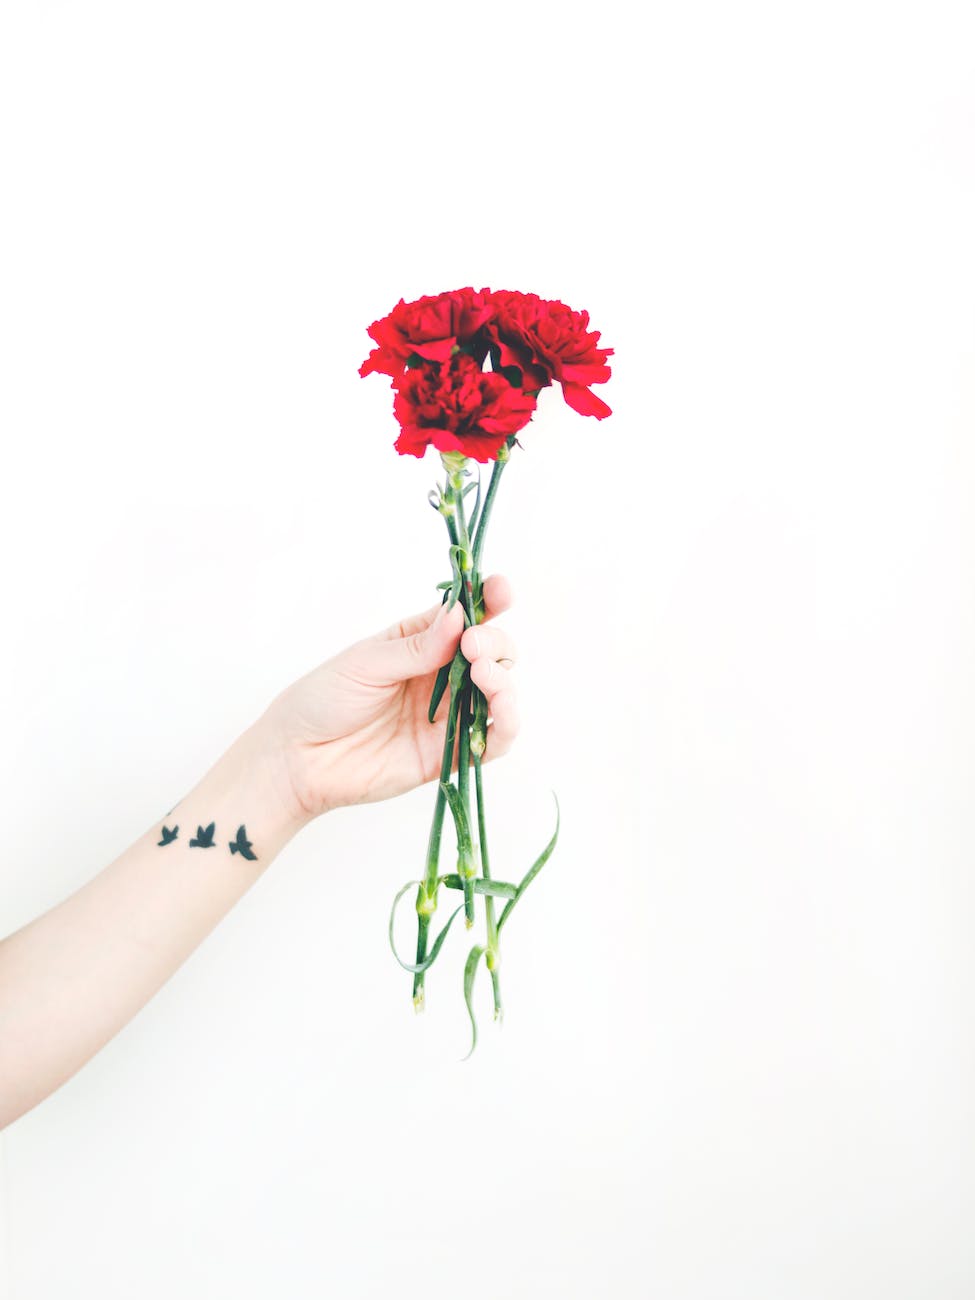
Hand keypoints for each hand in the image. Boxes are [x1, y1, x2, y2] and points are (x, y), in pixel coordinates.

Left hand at [261, 574, 519, 820]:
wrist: (298, 758)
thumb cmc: (323, 700)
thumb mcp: (367, 663)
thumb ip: (417, 648)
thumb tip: (462, 618)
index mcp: (420, 641)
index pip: (466, 616)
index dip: (489, 600)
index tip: (500, 590)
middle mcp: (441, 675)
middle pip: (492, 652)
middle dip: (493, 643)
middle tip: (472, 647)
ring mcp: (448, 714)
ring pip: (499, 693)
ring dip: (503, 681)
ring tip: (484, 675)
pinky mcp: (449, 753)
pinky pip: (492, 740)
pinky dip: (507, 724)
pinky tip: (501, 710)